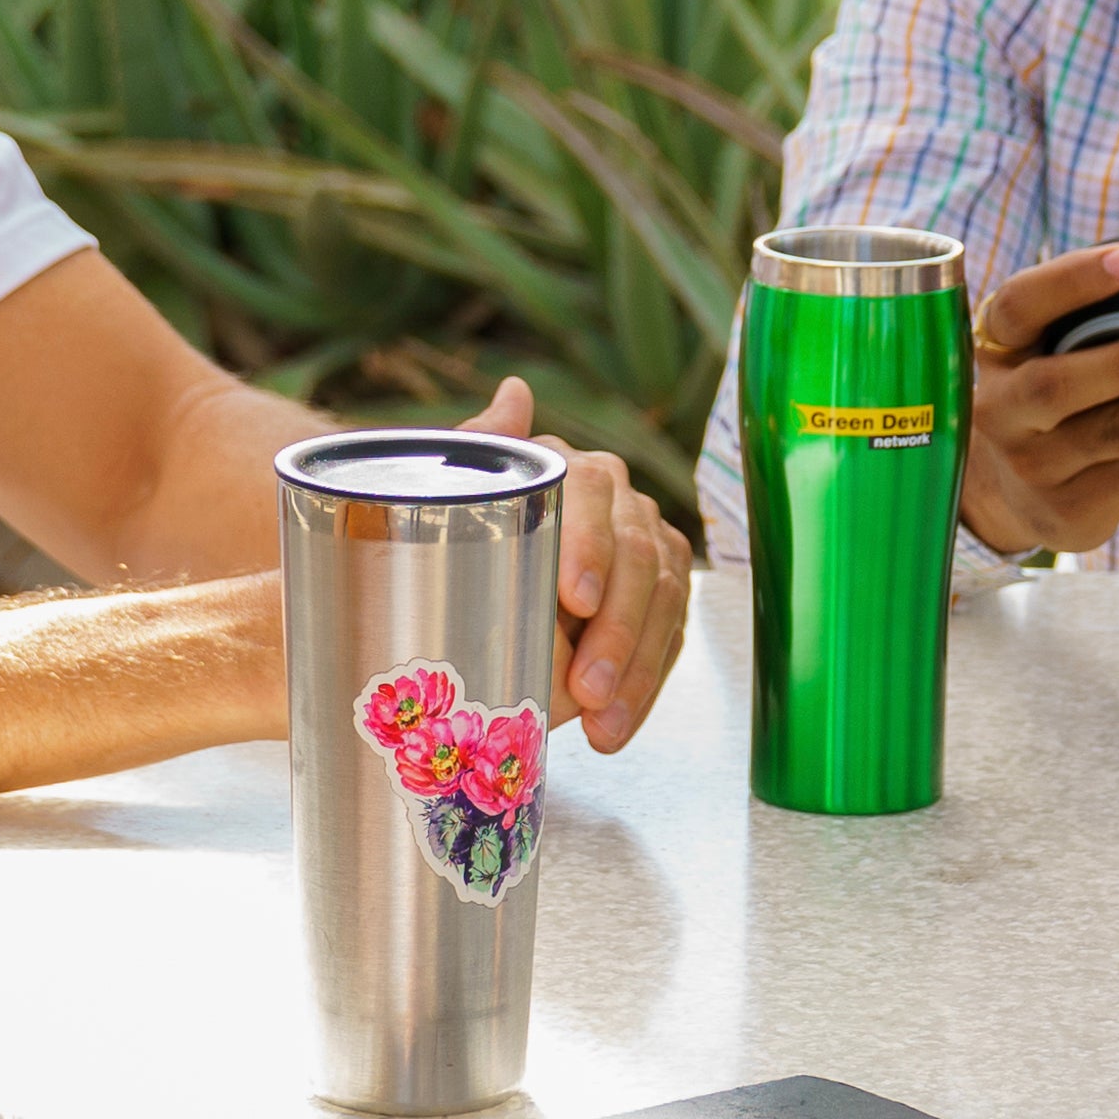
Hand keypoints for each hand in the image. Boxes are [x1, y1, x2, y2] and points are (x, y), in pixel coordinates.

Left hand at [466, 378, 695, 745]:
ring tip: (602, 725)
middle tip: (587, 689)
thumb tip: (515, 393)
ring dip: (636, 671)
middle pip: (637, 556)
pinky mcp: (660, 594)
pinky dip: (646, 686)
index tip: (575, 600)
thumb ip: (481, 451)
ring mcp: (646, 545)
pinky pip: (670, 637)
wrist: (458, 589)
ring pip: (663, 602)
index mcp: (565, 468)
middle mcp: (617, 498)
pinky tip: (616, 726)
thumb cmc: (449, 540)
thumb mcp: (451, 500)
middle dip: (618, 631)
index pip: (592, 494)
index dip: (590, 545)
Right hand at [958, 239, 1118, 554]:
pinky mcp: (1065, 511)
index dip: (1071, 281)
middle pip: (1055, 385)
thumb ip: (1088, 314)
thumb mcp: (1044, 347)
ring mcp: (1029, 465)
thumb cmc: (1052, 389)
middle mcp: (999, 408)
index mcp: (996, 348)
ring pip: (1107, 434)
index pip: (1021, 306)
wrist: (1014, 491)